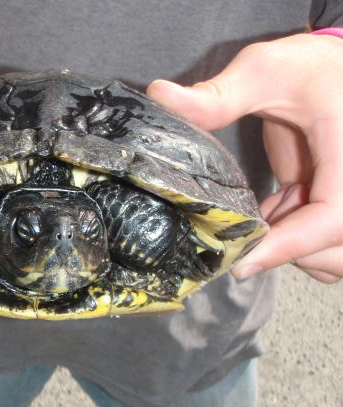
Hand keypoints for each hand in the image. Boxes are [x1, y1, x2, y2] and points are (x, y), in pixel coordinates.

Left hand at [147, 33, 342, 282]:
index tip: (241, 262)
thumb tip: (158, 96)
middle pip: (336, 249)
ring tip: (259, 217)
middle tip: (240, 234)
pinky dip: (297, 244)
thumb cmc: (306, 66)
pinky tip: (271, 214)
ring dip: (293, 250)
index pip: (335, 217)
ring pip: (336, 256)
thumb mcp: (262, 71)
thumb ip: (217, 95)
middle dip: (287, 251)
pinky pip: (328, 246)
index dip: (290, 245)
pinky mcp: (339, 202)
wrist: (335, 70)